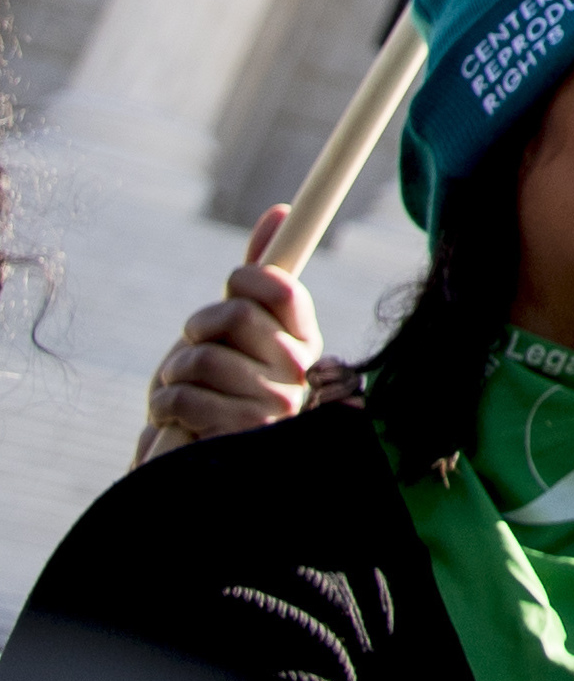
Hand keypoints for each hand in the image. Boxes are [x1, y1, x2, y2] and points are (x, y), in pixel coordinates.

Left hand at [147, 206, 326, 442]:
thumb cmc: (219, 390)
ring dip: (173, 373)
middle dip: (198, 327)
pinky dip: (164, 404)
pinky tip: (177, 420)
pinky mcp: (235, 438)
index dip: (248, 277)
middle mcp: (296, 374)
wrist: (200, 469)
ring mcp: (271, 408)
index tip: (231, 283)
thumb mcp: (236, 330)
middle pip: (235, 316)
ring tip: (180, 391)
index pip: (282, 288)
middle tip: (193, 346)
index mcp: (303, 343)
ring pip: (200, 357)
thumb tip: (280, 211)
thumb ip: (259, 276)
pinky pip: (182, 396)